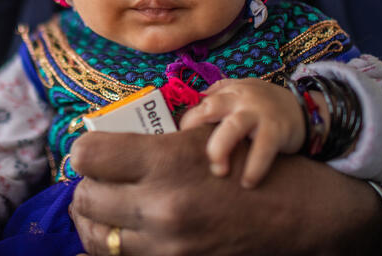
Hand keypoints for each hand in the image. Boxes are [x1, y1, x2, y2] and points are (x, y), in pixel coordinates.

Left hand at [69, 128, 381, 255]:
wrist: (298, 213)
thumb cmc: (247, 162)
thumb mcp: (198, 137)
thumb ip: (147, 144)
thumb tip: (100, 150)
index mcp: (165, 162)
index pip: (88, 156)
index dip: (84, 151)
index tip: (92, 153)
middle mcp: (161, 207)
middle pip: (85, 199)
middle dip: (85, 188)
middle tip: (95, 181)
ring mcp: (167, 246)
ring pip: (96, 238)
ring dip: (92, 220)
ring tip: (100, 209)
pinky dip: (111, 247)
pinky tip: (116, 234)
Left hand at [180, 78, 304, 187]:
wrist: (305, 109)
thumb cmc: (265, 105)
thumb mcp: (241, 93)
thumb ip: (218, 97)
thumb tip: (191, 111)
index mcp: (228, 92)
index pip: (200, 104)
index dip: (188, 123)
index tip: (181, 144)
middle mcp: (240, 98)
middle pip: (211, 108)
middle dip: (195, 128)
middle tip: (190, 155)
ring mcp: (259, 112)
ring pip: (233, 126)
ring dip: (220, 149)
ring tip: (219, 171)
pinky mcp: (277, 129)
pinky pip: (263, 149)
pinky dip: (254, 167)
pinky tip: (247, 182)